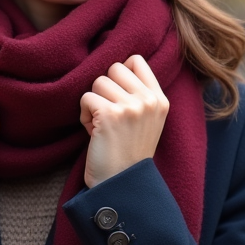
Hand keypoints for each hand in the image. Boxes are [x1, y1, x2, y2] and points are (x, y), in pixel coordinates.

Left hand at [79, 55, 168, 188]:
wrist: (121, 184)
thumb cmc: (127, 152)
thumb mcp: (147, 120)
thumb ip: (139, 94)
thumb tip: (117, 65)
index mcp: (160, 99)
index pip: (136, 60)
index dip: (120, 73)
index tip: (116, 94)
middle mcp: (149, 100)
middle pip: (114, 68)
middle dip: (105, 88)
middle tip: (108, 114)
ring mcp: (131, 106)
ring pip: (98, 82)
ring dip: (93, 103)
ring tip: (102, 125)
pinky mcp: (110, 114)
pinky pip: (86, 97)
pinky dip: (84, 115)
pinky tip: (93, 132)